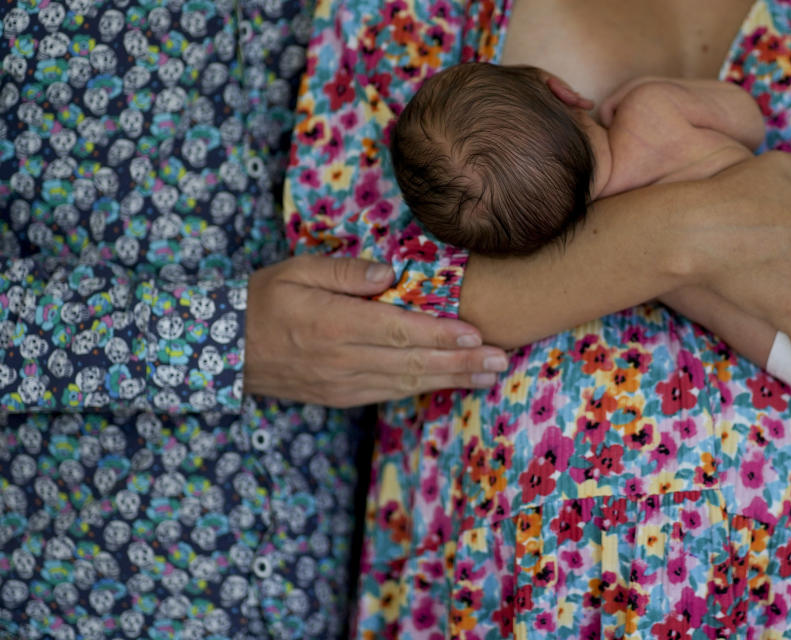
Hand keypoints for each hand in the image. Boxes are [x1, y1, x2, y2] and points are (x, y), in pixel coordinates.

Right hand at [244, 255, 507, 406]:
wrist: (226, 350)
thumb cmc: (265, 300)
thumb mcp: (296, 270)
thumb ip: (344, 272)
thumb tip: (389, 274)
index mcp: (334, 324)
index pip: (398, 331)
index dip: (440, 334)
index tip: (476, 333)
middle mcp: (344, 359)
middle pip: (413, 362)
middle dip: (461, 362)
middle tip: (501, 360)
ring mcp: (344, 384)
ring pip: (408, 383)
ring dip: (452, 380)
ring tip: (489, 375)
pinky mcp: (342, 397)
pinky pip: (390, 393)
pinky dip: (424, 389)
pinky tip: (450, 383)